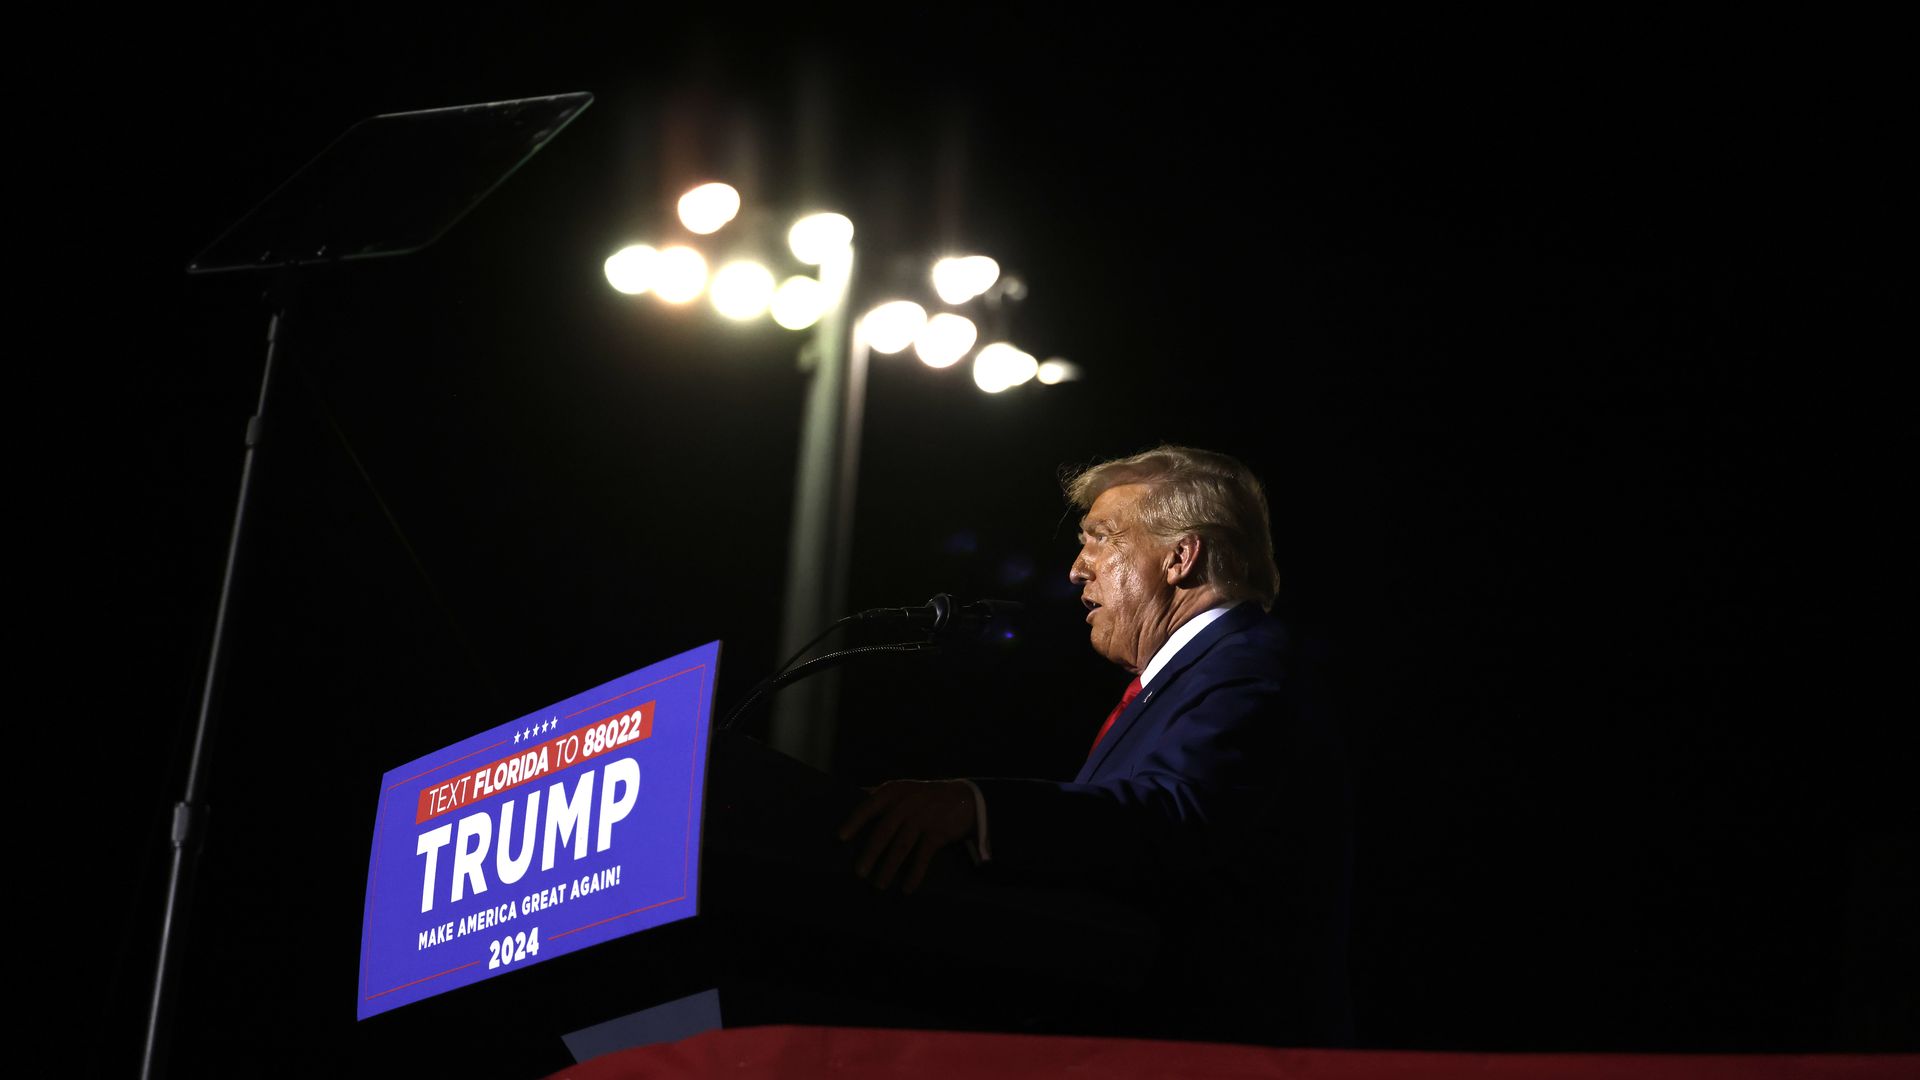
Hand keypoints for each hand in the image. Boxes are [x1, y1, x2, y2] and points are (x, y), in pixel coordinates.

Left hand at [837, 779, 975, 893]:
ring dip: (889, 868)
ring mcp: (922, 818)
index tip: (840, 838)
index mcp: (893, 792)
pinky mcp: (937, 833)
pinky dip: (914, 874)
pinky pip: (922, 857)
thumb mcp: (904, 790)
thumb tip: (855, 802)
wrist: (964, 799)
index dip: (854, 822)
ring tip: (878, 885)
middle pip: (883, 831)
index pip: (868, 807)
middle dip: (870, 854)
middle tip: (859, 873)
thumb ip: (882, 797)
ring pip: (901, 847)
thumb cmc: (925, 797)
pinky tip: (907, 888)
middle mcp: (906, 804)